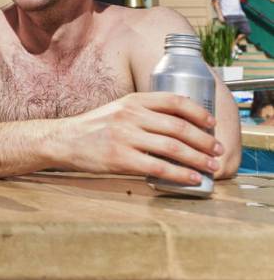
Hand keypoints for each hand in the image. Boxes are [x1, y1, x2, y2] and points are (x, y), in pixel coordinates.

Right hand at [58, 92, 222, 183]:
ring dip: (198, 158)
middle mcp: (130, 116)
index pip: (173, 101)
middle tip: (217, 150)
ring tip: (210, 166)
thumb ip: (143, 112)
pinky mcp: (120, 159)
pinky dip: (180, 174)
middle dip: (204, 140)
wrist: (63, 140)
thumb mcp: (118, 110)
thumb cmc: (93, 127)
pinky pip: (158, 167)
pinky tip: (191, 178)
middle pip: (178, 127)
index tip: (211, 123)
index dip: (198, 112)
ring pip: (173, 147)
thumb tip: (179, 125)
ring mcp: (125, 137)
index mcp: (132, 101)